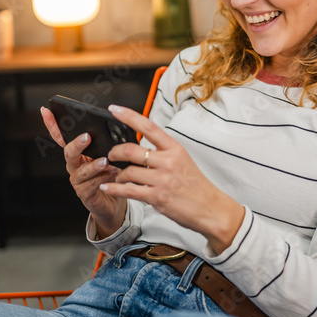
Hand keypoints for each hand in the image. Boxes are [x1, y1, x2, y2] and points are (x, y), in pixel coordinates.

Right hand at [40, 107, 126, 235]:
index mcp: (77, 153)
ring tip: (105, 160)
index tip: (46, 111)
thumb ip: (107, 144)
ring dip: (93, 165)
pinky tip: (113, 173)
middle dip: (76, 144)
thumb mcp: (108, 155)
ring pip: (81, 171)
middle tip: (86, 137)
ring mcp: (77, 181)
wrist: (113, 201)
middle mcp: (74, 166)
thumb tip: (115, 128)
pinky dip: (102, 179)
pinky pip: (91, 186)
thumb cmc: (109, 175)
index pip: (61, 137)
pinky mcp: (85, 194)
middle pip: (68, 152)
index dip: (52, 124)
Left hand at [101, 105, 244, 254]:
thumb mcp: (183, 160)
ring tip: (118, 176)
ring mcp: (162, 180)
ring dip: (118, 174)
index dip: (128, 116)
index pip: (148, 126)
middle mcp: (168, 161)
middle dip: (115, 152)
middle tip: (111, 155)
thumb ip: (162, 152)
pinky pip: (128, 191)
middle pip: (131, 150)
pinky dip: (114, 189)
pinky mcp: (157, 197)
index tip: (114, 109)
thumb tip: (141, 147)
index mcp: (174, 148)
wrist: (209, 208)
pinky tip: (107, 188)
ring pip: (128, 172)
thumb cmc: (195, 185)